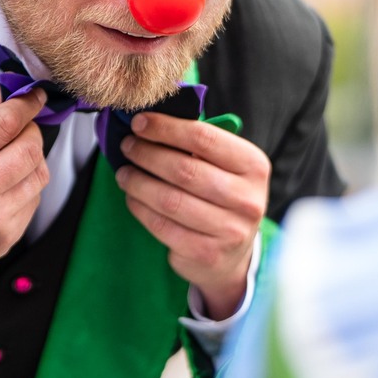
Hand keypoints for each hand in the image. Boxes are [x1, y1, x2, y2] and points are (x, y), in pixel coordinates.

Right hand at [0, 87, 49, 310]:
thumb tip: (5, 93)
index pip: (4, 124)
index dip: (26, 104)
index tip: (35, 96)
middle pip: (29, 148)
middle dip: (32, 130)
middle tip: (23, 126)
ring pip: (39, 175)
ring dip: (32, 159)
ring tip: (10, 158)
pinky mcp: (6, 239)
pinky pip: (34, 201)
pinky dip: (26, 186)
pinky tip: (3, 187)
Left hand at [115, 114, 269, 318]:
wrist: (233, 255)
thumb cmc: (221, 198)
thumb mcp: (224, 167)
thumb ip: (197, 144)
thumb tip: (149, 121)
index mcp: (253, 166)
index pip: (204, 138)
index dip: (166, 128)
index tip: (139, 123)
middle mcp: (247, 199)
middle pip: (184, 170)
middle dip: (148, 154)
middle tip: (127, 146)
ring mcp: (230, 230)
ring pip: (170, 200)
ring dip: (138, 182)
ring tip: (124, 173)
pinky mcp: (207, 254)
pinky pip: (163, 226)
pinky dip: (141, 208)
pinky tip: (132, 197)